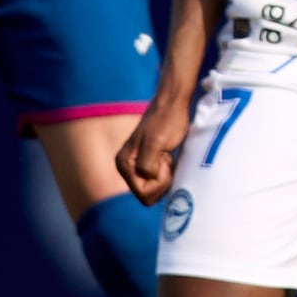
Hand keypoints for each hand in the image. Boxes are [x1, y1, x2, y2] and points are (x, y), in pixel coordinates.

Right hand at [114, 81, 194, 205]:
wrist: (172, 103)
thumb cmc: (167, 120)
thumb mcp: (157, 143)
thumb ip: (147, 164)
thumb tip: (147, 178)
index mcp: (124, 164)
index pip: (143, 194)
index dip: (159, 182)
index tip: (164, 162)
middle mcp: (126, 166)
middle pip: (147, 193)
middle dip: (161, 180)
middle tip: (165, 158)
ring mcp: (135, 164)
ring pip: (153, 187)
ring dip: (164, 175)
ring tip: (166, 155)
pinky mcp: (146, 161)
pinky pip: (157, 179)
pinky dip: (165, 172)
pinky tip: (167, 157)